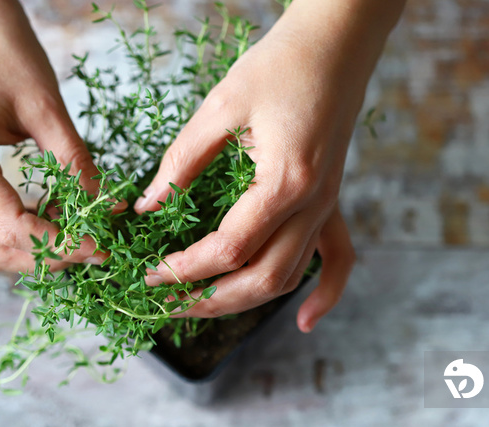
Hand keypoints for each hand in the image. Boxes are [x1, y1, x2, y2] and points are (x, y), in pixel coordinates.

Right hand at [0, 0, 109, 272]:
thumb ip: (75, 162)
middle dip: (45, 258)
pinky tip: (60, 218)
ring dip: (35, 249)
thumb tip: (108, 208)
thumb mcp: (47, 109)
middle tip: (95, 250)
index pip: (11, 228)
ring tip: (83, 238)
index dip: (60, 244)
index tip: (102, 245)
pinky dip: (25, 230)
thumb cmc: (3, 51)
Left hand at [132, 0, 402, 331]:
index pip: (229, 247)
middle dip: (209, 300)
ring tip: (203, 306)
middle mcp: (314, 203)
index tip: (149, 273)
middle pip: (263, 278)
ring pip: (290, 276)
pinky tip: (304, 321)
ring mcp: (328, 205)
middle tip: (166, 303)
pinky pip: (339, 259)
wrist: (336, 44)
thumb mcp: (221, 106)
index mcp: (285, 180)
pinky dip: (325, 294)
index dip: (185, 269)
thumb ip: (182, 161)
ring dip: (245, 300)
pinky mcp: (333, 201)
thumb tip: (149, 206)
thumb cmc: (281, 64)